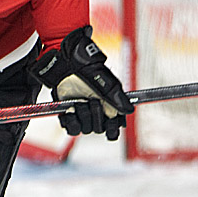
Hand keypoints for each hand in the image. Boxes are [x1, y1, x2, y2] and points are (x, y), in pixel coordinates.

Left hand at [30, 26, 133, 140]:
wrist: (68, 66)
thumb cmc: (90, 71)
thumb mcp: (107, 83)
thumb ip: (118, 98)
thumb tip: (129, 110)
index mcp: (109, 108)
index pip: (113, 130)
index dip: (112, 129)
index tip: (110, 123)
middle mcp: (97, 114)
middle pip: (99, 130)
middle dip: (95, 115)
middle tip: (92, 100)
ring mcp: (83, 116)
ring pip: (85, 129)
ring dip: (82, 114)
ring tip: (79, 101)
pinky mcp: (69, 116)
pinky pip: (72, 129)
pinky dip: (71, 121)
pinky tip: (71, 109)